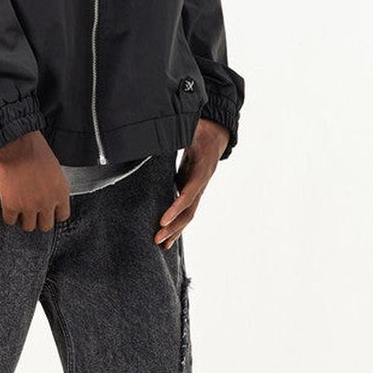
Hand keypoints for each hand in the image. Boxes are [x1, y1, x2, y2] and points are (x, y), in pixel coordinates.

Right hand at [0, 131, 71, 232]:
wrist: (15, 143)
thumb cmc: (35, 150)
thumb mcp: (54, 170)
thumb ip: (54, 188)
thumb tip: (50, 198)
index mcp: (61, 193)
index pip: (62, 216)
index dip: (53, 213)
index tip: (47, 210)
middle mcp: (47, 203)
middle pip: (46, 226)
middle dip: (39, 219)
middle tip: (33, 212)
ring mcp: (29, 206)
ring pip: (28, 227)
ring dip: (24, 220)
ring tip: (20, 211)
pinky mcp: (11, 205)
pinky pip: (10, 221)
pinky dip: (9, 216)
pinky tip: (9, 207)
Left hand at [154, 117, 229, 247]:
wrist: (216, 132)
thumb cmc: (200, 129)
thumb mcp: (189, 128)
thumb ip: (177, 133)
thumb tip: (161, 133)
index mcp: (202, 169)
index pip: (188, 193)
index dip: (176, 208)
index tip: (162, 220)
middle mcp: (202, 182)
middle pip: (189, 210)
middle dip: (174, 227)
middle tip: (157, 239)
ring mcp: (199, 187)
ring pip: (189, 213)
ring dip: (176, 229)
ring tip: (162, 244)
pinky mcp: (194, 188)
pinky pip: (187, 208)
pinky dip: (177, 220)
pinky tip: (168, 231)